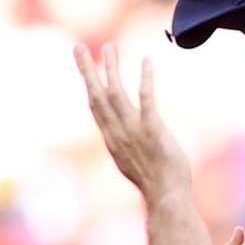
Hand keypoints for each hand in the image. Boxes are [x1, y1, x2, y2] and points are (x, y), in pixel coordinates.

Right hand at [75, 46, 193, 200]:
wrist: (165, 196)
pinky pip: (146, 100)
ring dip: (111, 69)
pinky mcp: (153, 131)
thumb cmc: (154, 180)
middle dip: (87, 70)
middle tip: (79, 47)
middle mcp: (117, 132)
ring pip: (116, 94)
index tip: (82, 63)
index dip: (88, 82)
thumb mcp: (130, 160)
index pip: (95, 105)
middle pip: (97, 95)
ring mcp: (133, 131)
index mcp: (111, 137)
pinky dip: (145, 80)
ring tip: (109, 47)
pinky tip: (146, 62)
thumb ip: (124, 143)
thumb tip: (120, 135)